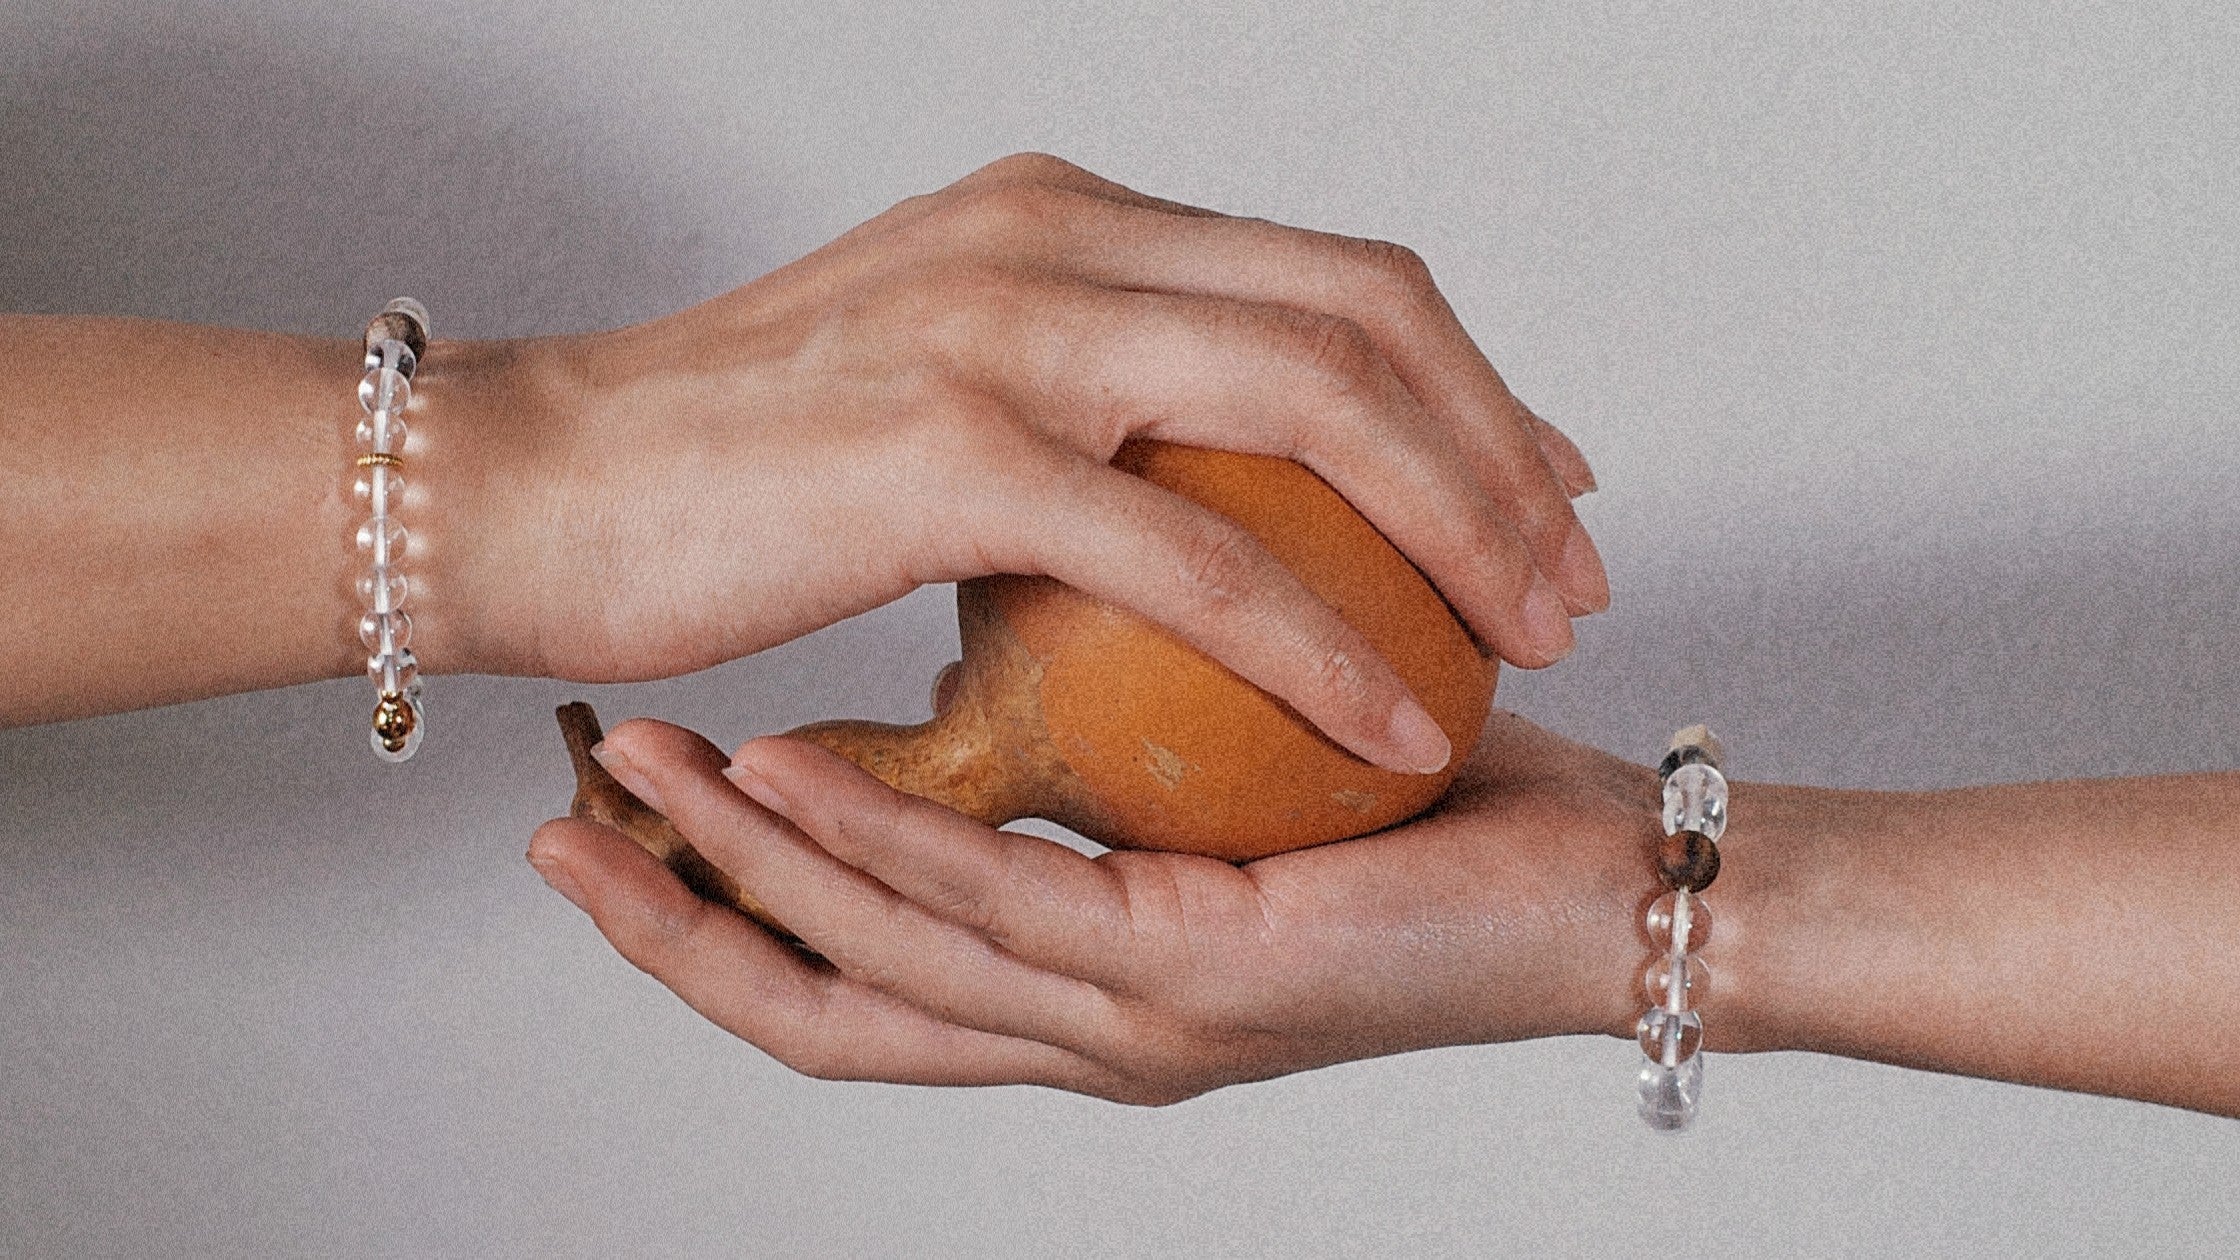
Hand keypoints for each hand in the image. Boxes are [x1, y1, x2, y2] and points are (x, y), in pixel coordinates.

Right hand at [469, 154, 1604, 775]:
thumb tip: (1186, 471)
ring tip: (1529, 636)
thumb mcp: (928, 387)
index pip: (1324, 273)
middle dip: (1505, 445)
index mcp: (1057, 215)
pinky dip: (1316, 639)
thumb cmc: (719, 465)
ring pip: (1315, 401)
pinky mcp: (952, 446)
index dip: (1466, 378)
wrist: (525, 484)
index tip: (1537, 485)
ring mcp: (1005, 328)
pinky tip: (1394, 716)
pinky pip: (1194, 550)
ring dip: (1459, 523)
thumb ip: (1070, 395)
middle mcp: (1051, 234)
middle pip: (1365, 311)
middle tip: (1571, 572)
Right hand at [526, 711, 1650, 1103]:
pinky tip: (777, 764)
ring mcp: (1129, 1021)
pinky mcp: (1191, 980)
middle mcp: (1080, 1028)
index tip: (611, 817)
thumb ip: (1103, 746)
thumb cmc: (1427, 811)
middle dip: (668, 920)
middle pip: (818, 1003)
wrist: (1597, 887)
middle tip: (549, 815)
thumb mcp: (1219, 769)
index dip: (712, 910)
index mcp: (1074, 987)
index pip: (851, 971)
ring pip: (877, 958)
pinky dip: (871, 843)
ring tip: (620, 772)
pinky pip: (997, 905)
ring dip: (734, 869)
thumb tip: (1004, 641)